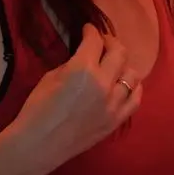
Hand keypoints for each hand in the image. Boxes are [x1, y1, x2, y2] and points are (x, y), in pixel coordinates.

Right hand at [14, 24, 141, 168]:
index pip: (95, 41)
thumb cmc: (37, 109)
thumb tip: (85, 57)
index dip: (91, 31)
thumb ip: (73, 63)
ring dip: (122, 65)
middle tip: (102, 43)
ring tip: (113, 66)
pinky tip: (124, 84)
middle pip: (119, 52)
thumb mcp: (51, 77)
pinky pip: (136, 99)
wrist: (38, 144)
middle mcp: (104, 83)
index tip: (88, 29)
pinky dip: (132, 88)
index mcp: (83, 69)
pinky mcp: (117, 120)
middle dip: (110, 42)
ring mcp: (114, 104)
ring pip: (132, 74)